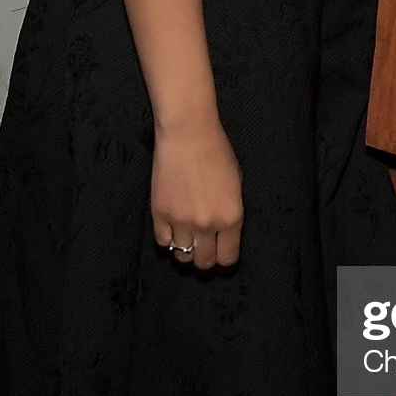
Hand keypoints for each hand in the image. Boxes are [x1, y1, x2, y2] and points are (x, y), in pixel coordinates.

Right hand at [152, 118, 243, 269]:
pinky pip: (163, 242)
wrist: (188, 134)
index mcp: (231, 218)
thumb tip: (223, 232)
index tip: (221, 254)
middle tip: (203, 250)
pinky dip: (168, 239)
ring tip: (187, 240)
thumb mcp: (236, 185)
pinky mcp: (159, 214)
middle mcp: (207, 225)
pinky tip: (173, 229)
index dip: (224, 259)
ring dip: (186, 251)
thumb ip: (230, 212)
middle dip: (205, 260)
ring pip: (182, 256)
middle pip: (204, 262)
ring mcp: (181, 221)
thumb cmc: (217, 152)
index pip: (227, 258)